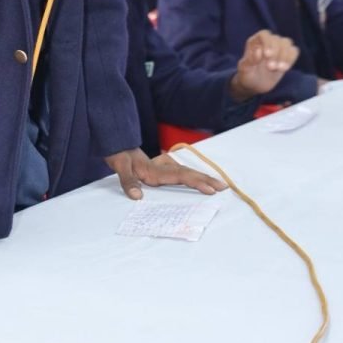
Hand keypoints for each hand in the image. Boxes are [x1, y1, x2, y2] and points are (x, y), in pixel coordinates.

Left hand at [105, 147, 225, 199]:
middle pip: (188, 173)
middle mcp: (164, 167)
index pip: (180, 175)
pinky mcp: (164, 171)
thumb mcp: (120, 165)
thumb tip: (137, 197)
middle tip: (223, 187)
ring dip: (203, 179)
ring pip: (188, 173)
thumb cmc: (120, 155)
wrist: (118, 145)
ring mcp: (165, 168)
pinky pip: (182, 175)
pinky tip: (204, 182)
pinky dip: (195, 179)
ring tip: (220, 185)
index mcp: (156, 168)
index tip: (209, 189)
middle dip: (207, 180)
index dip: (196, 182)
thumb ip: (128, 181)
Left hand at [230, 30, 298, 97]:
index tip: (267, 55)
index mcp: (255, 41)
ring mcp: (278, 48)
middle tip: (271, 67)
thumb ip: (249, 61)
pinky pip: (293, 51)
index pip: (264, 34)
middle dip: (276, 53)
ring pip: (287, 43)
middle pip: (277, 39)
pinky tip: (285, 69)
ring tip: (279, 69)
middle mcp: (267, 42)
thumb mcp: (244, 70)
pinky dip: (291, 59)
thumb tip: (259, 52)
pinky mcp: (286, 56)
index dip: (267, 43)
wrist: (254, 85)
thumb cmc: (247, 75)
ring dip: (285, 56)